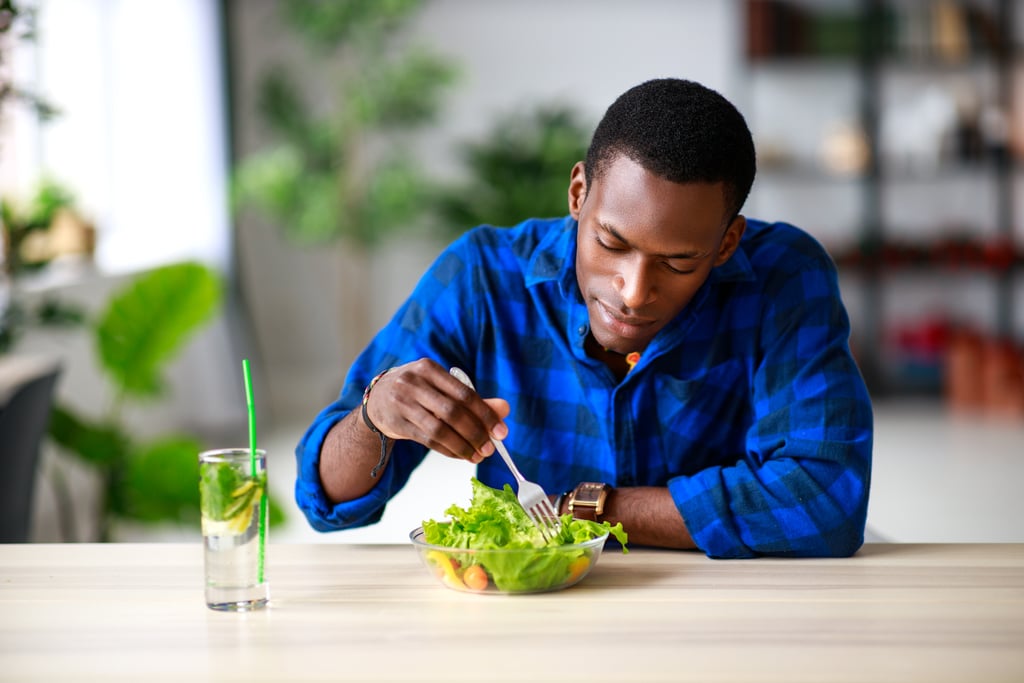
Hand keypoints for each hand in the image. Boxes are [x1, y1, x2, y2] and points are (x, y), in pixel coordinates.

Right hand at [363, 359, 509, 462]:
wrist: (378, 399)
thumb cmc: (419, 391)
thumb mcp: (443, 388)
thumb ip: (473, 399)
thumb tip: (504, 409)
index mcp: (429, 368)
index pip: (464, 393)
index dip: (485, 414)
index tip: (502, 431)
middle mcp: (413, 383)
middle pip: (452, 412)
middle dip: (476, 433)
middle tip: (491, 449)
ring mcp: (402, 403)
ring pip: (439, 429)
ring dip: (463, 446)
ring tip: (478, 456)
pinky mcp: (396, 423)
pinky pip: (428, 440)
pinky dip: (448, 450)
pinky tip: (460, 454)